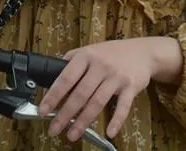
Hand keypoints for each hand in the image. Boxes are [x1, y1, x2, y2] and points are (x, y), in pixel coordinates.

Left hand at [38, 37, 182, 141]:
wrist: (142, 52)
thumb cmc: (111, 53)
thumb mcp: (89, 50)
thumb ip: (71, 61)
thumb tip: (51, 77)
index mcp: (85, 56)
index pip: (66, 78)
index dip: (53, 95)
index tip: (43, 110)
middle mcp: (100, 66)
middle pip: (80, 94)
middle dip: (65, 114)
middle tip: (53, 129)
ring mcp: (116, 77)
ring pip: (97, 102)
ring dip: (83, 122)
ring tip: (71, 135)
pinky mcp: (131, 87)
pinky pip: (123, 107)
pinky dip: (116, 120)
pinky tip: (109, 132)